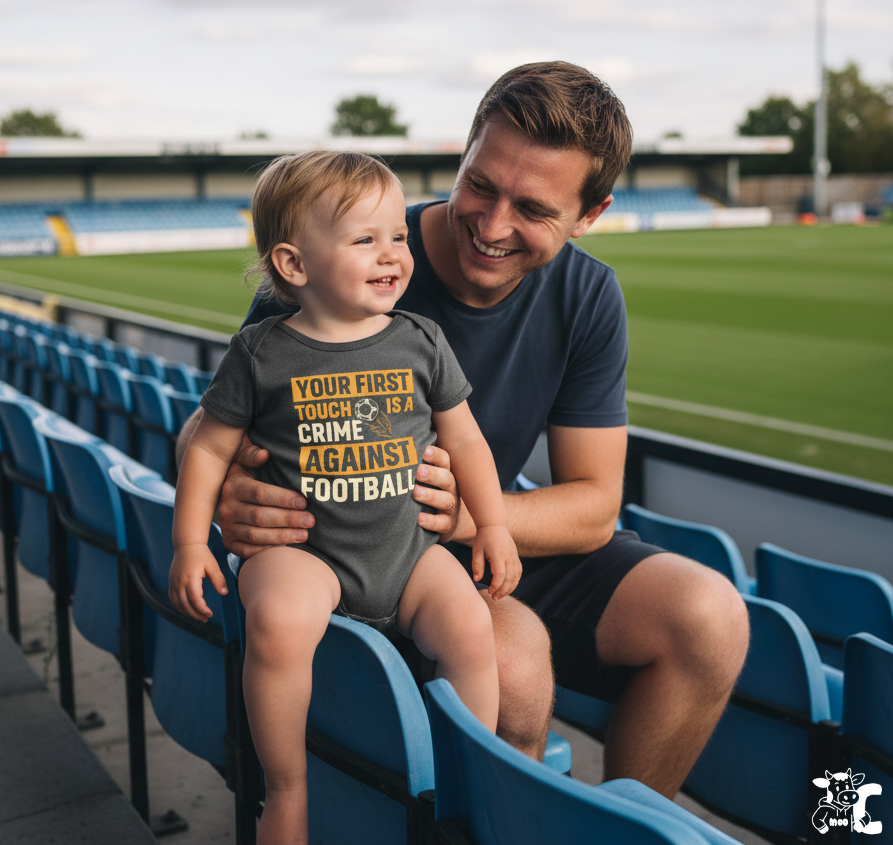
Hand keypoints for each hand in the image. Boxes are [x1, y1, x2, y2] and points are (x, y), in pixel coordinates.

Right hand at [169, 544, 228, 621]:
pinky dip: (179, 607)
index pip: (195, 599)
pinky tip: (188, 610)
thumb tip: (224, 593)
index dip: (202, 609)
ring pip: (177, 603)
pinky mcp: (171, 582)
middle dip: (195, 614)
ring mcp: (173, 583)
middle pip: (185, 604)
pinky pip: (173, 599)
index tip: (209, 614)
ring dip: (187, 613)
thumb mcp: (212, 565)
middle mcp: (179, 582)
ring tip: (198, 617)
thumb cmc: (202, 554)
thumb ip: (218, 579)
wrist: (187, 545)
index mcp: (190, 578)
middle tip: (205, 619)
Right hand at [217, 435, 314, 557]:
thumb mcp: (245, 462)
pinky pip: (249, 551)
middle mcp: (226, 508)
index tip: (304, 502)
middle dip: (288, 519)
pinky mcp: (230, 544)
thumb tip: (264, 454)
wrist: (230, 498)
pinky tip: (287, 547)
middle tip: (310, 520)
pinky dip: (268, 550)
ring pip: (256, 535)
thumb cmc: (248, 478)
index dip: (283, 499)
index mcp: (233, 486)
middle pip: (260, 516)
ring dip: (283, 536)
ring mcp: (227, 528)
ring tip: (304, 534)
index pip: (260, 493)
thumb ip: (253, 455)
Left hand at [414, 445, 470, 542]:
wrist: (455, 522)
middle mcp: (451, 489)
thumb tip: (398, 438)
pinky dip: (431, 521)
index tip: (425, 451)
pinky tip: (419, 518)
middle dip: (433, 474)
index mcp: (446, 473)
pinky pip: (441, 524)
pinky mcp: (447, 525)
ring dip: (430, 496)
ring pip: (445, 500)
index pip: (445, 461)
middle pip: (446, 478)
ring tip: (416, 493)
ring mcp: (451, 507)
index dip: (436, 455)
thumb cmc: (435, 493)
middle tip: (419, 471)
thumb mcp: (432, 477)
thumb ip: (420, 462)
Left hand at [472, 525, 521, 599]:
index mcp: (498, 555)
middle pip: (510, 579)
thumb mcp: (477, 551)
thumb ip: (477, 566)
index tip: (489, 591)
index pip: (500, 575)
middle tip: (494, 597)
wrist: (494, 526)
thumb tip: (477, 580)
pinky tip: (508, 587)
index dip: (496, 586)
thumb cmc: (483, 539)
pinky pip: (519, 573)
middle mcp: (509, 557)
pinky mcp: (516, 557)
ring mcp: (514, 557)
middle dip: (502, 591)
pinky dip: (515, 582)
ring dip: (509, 588)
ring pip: (516, 577)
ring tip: (500, 595)